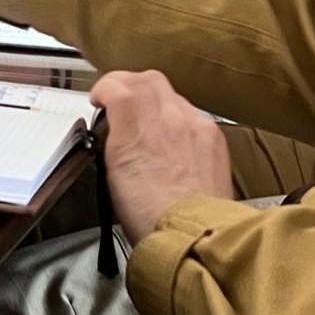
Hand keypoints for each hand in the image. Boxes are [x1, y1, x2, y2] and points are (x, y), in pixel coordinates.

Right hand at [90, 70, 233, 243]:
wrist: (193, 235)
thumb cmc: (152, 219)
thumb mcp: (114, 178)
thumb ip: (114, 141)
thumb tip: (114, 127)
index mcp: (134, 132)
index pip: (117, 85)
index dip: (105, 88)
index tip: (101, 98)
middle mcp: (166, 120)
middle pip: (147, 79)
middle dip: (130, 85)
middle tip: (122, 98)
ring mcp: (194, 125)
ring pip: (172, 94)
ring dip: (155, 100)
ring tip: (148, 120)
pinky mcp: (214, 136)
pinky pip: (193, 113)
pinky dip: (179, 118)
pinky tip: (175, 137)